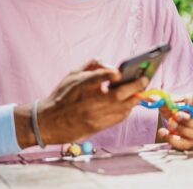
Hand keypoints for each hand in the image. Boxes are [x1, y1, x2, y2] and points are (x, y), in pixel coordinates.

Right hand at [14, 58, 147, 147]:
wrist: (48, 123)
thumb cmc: (62, 95)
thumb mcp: (72, 74)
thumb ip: (93, 65)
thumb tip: (112, 66)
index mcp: (81, 85)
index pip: (98, 77)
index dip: (110, 74)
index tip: (119, 72)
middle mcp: (89, 101)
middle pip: (118, 94)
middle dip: (135, 86)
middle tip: (145, 79)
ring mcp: (94, 115)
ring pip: (123, 108)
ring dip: (134, 98)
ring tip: (140, 91)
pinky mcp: (98, 126)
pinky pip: (118, 118)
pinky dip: (127, 109)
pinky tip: (130, 103)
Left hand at [157, 92, 192, 150]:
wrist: (169, 122)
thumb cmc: (171, 110)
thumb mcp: (165, 103)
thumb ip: (159, 100)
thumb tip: (151, 98)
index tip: (186, 101)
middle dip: (191, 121)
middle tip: (177, 117)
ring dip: (184, 130)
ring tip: (171, 125)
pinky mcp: (191, 142)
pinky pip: (186, 144)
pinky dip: (173, 140)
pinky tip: (164, 133)